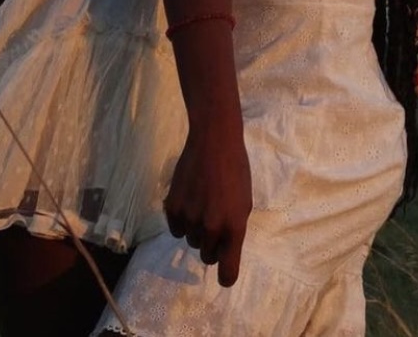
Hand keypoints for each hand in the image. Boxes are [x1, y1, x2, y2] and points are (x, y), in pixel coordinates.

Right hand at [163, 120, 251, 286]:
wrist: (214, 141)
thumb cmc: (236, 170)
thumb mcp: (244, 203)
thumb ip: (234, 229)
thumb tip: (222, 249)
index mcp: (234, 228)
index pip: (227, 272)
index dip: (226, 276)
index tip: (224, 272)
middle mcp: (211, 228)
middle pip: (207, 256)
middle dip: (212, 244)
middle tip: (214, 221)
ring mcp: (190, 218)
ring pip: (191, 241)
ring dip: (196, 230)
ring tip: (202, 204)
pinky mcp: (173, 207)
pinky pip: (175, 229)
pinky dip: (181, 221)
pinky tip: (188, 201)